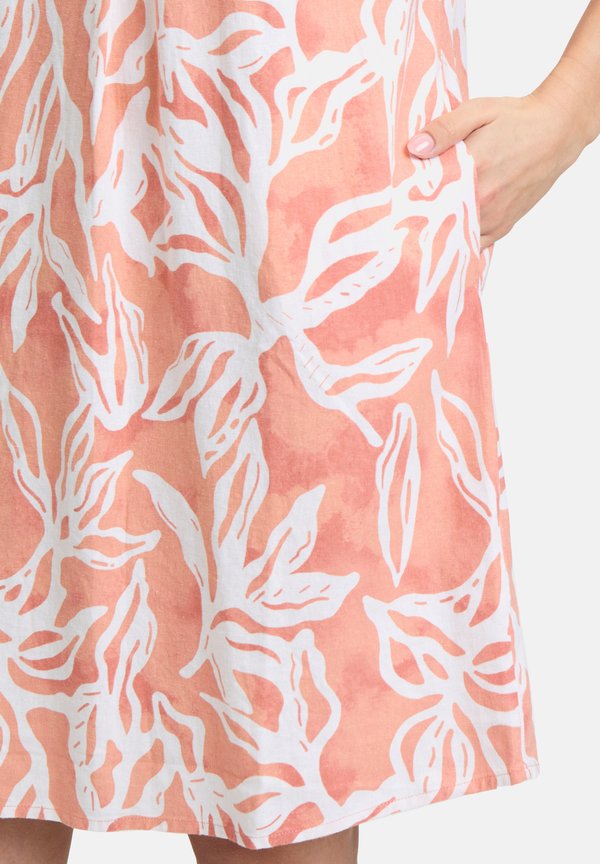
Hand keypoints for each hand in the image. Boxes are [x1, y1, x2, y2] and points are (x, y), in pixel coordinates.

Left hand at [405, 88, 590, 250]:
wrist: (557, 131)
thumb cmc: (516, 118)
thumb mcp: (478, 112)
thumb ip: (444, 129)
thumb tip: (414, 148)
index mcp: (473, 170)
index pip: (428, 195)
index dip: (406, 202)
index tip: (390, 205)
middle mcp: (484, 200)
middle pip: (438, 221)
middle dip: (418, 221)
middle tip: (396, 222)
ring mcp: (494, 217)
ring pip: (456, 237)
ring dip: (437, 236)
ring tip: (417, 232)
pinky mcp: (504, 226)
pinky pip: (475, 245)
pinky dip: (459, 244)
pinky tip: (444, 240)